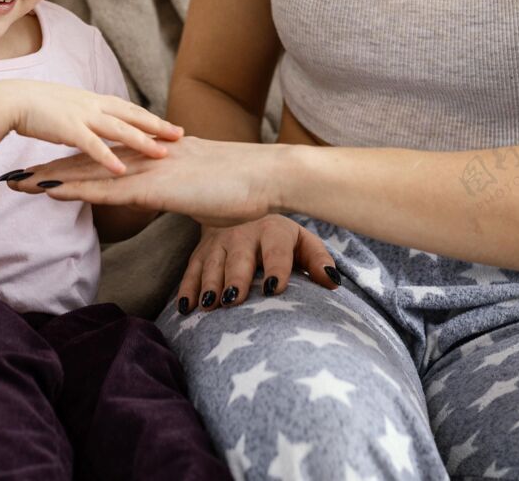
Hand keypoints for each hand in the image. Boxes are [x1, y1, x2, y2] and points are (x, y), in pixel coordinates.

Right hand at [0, 80, 182, 174]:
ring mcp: (82, 115)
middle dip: (158, 127)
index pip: (131, 109)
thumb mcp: (70, 105)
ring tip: (162, 154)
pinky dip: (108, 157)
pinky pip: (92, 145)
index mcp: (94, 99)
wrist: (13, 99)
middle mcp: (93, 105)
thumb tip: (100, 122)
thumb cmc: (38, 105)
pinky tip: (122, 170)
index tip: (172, 126)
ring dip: (142, 142)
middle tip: (181, 136)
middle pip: (133, 116)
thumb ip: (88, 113)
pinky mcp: (67, 128)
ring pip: (120, 129)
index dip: (152, 119)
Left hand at [3, 135, 285, 224]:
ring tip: (16, 183)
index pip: (103, 160)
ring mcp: (149, 170)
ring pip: (89, 174)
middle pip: (86, 163)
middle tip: (11, 177)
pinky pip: (108, 189)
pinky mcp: (156, 186)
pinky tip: (52, 193)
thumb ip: (184, 189)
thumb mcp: (204, 190)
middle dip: (47, 170)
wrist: (268, 176)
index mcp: (155, 157)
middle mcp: (145, 158)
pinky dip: (77, 190)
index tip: (41, 170)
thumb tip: (177, 196)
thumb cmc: (244, 188)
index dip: (71, 165)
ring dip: (50, 179)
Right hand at [179, 216, 340, 312]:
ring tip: (209, 306)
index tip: (274, 289)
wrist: (243, 210)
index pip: (276, 250)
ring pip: (212, 264)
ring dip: (209, 285)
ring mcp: (218, 242)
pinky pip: (191, 271)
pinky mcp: (200, 253)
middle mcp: (243, 233)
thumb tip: (332, 282)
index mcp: (274, 231)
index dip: (276, 268)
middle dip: (236, 277)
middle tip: (234, 299)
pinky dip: (187, 289)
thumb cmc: (280, 240)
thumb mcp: (302, 243)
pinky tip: (186, 308)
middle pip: (239, 257)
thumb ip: (318, 260)